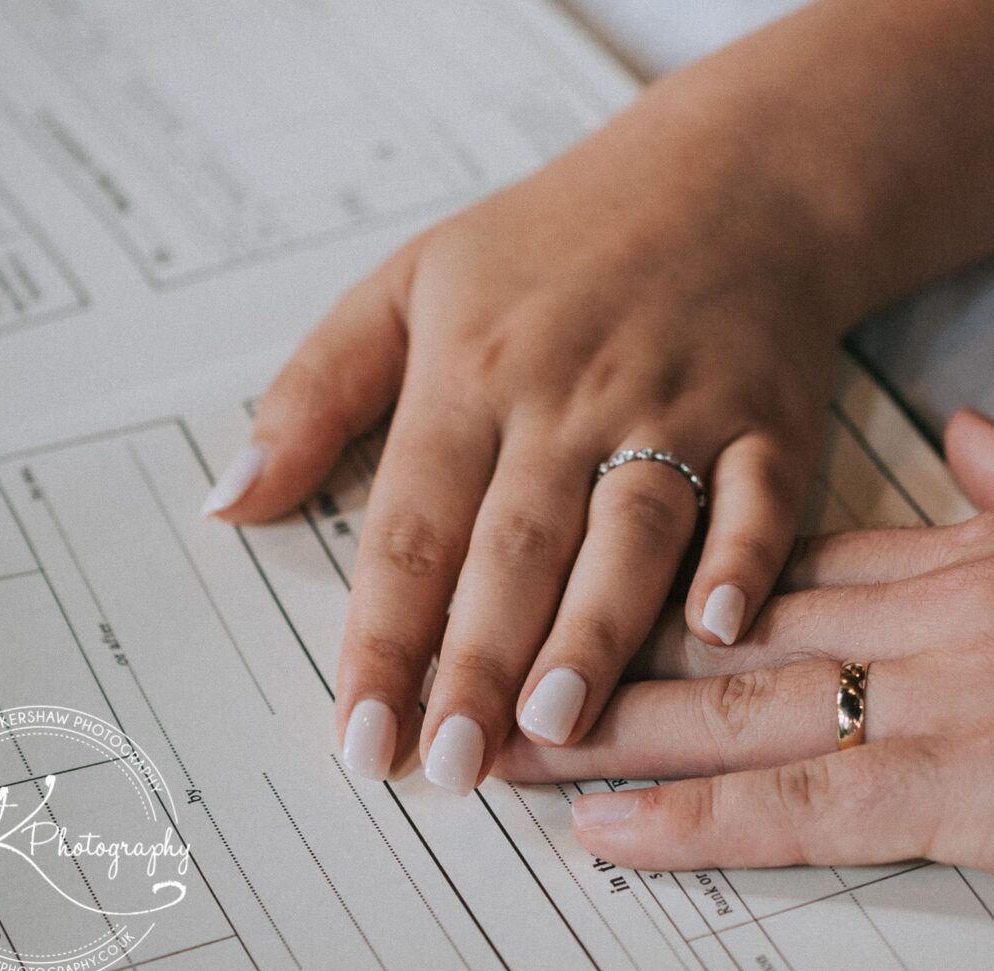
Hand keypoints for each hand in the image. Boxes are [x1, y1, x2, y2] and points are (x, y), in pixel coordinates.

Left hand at [205, 79, 859, 792]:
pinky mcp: (767, 422)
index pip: (412, 524)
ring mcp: (677, 407)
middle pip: (514, 545)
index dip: (381, 636)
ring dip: (592, 630)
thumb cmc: (555, 243)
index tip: (359, 736)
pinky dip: (742, 560)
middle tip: (448, 767)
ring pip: (628, 531)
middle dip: (476, 661)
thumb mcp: (408, 281)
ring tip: (551, 727)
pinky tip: (716, 627)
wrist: (724, 181)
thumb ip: (314, 391)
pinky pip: (757, 498)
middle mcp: (569, 397)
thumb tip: (226, 500)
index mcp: (472, 371)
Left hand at [491, 410, 993, 891]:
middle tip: (514, 656)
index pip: (805, 561)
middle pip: (739, 630)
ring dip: (617, 729)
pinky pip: (799, 806)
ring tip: (516, 739)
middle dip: (616, 647)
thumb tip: (966, 435)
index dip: (699, 583)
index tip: (621, 591)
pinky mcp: (964, 789)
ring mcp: (940, 697)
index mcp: (980, 548)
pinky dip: (693, 821)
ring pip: (738, 710)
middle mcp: (937, 612)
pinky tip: (608, 829)